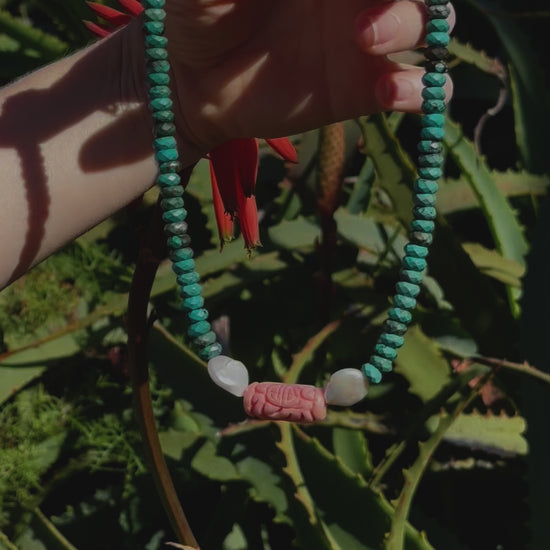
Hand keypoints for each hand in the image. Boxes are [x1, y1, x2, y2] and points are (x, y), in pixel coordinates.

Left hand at [164, 0, 453, 152]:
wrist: (196, 83)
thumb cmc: (202, 13)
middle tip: (361, 13)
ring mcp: (368, 41)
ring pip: (430, 23)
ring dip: (413, 25)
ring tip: (365, 39)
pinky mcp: (363, 91)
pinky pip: (417, 89)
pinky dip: (420, 91)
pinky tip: (388, 94)